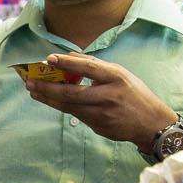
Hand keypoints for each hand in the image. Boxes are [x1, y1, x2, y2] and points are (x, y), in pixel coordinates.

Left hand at [24, 54, 177, 151]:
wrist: (151, 124)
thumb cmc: (135, 95)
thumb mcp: (121, 74)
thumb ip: (96, 66)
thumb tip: (70, 56)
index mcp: (116, 77)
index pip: (88, 67)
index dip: (67, 62)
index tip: (49, 58)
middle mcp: (108, 95)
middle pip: (72, 92)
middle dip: (48, 87)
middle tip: (30, 82)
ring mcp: (102, 113)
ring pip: (69, 106)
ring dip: (49, 99)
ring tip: (34, 91)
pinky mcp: (99, 126)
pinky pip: (77, 115)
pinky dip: (63, 107)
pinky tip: (51, 101)